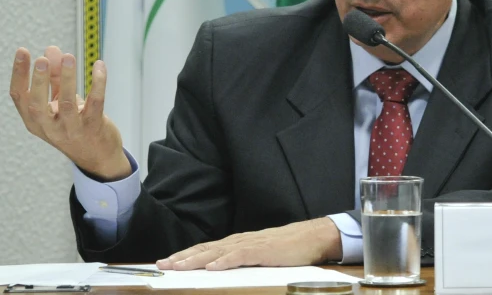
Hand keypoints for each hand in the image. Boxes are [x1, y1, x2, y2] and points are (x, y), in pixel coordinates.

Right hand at [9, 46, 130, 179]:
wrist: (98, 156)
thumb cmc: (74, 125)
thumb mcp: (59, 103)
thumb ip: (55, 78)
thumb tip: (51, 50)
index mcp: (35, 121)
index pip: (19, 97)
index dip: (19, 74)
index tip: (23, 52)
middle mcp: (49, 128)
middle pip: (37, 105)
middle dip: (39, 81)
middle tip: (42, 59)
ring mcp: (72, 129)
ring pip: (67, 103)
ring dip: (67, 79)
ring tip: (69, 57)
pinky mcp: (94, 127)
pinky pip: (95, 103)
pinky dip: (98, 83)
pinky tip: (99, 66)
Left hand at [156, 218, 342, 269]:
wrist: (312, 237)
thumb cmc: (288, 248)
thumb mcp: (260, 255)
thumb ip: (242, 260)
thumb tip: (223, 270)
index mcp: (238, 242)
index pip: (206, 248)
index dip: (186, 255)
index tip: (167, 262)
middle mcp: (240, 240)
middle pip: (205, 248)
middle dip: (183, 257)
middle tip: (162, 264)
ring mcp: (251, 244)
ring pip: (217, 251)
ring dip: (196, 259)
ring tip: (178, 266)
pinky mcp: (263, 250)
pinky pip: (240, 255)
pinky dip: (224, 261)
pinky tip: (211, 267)